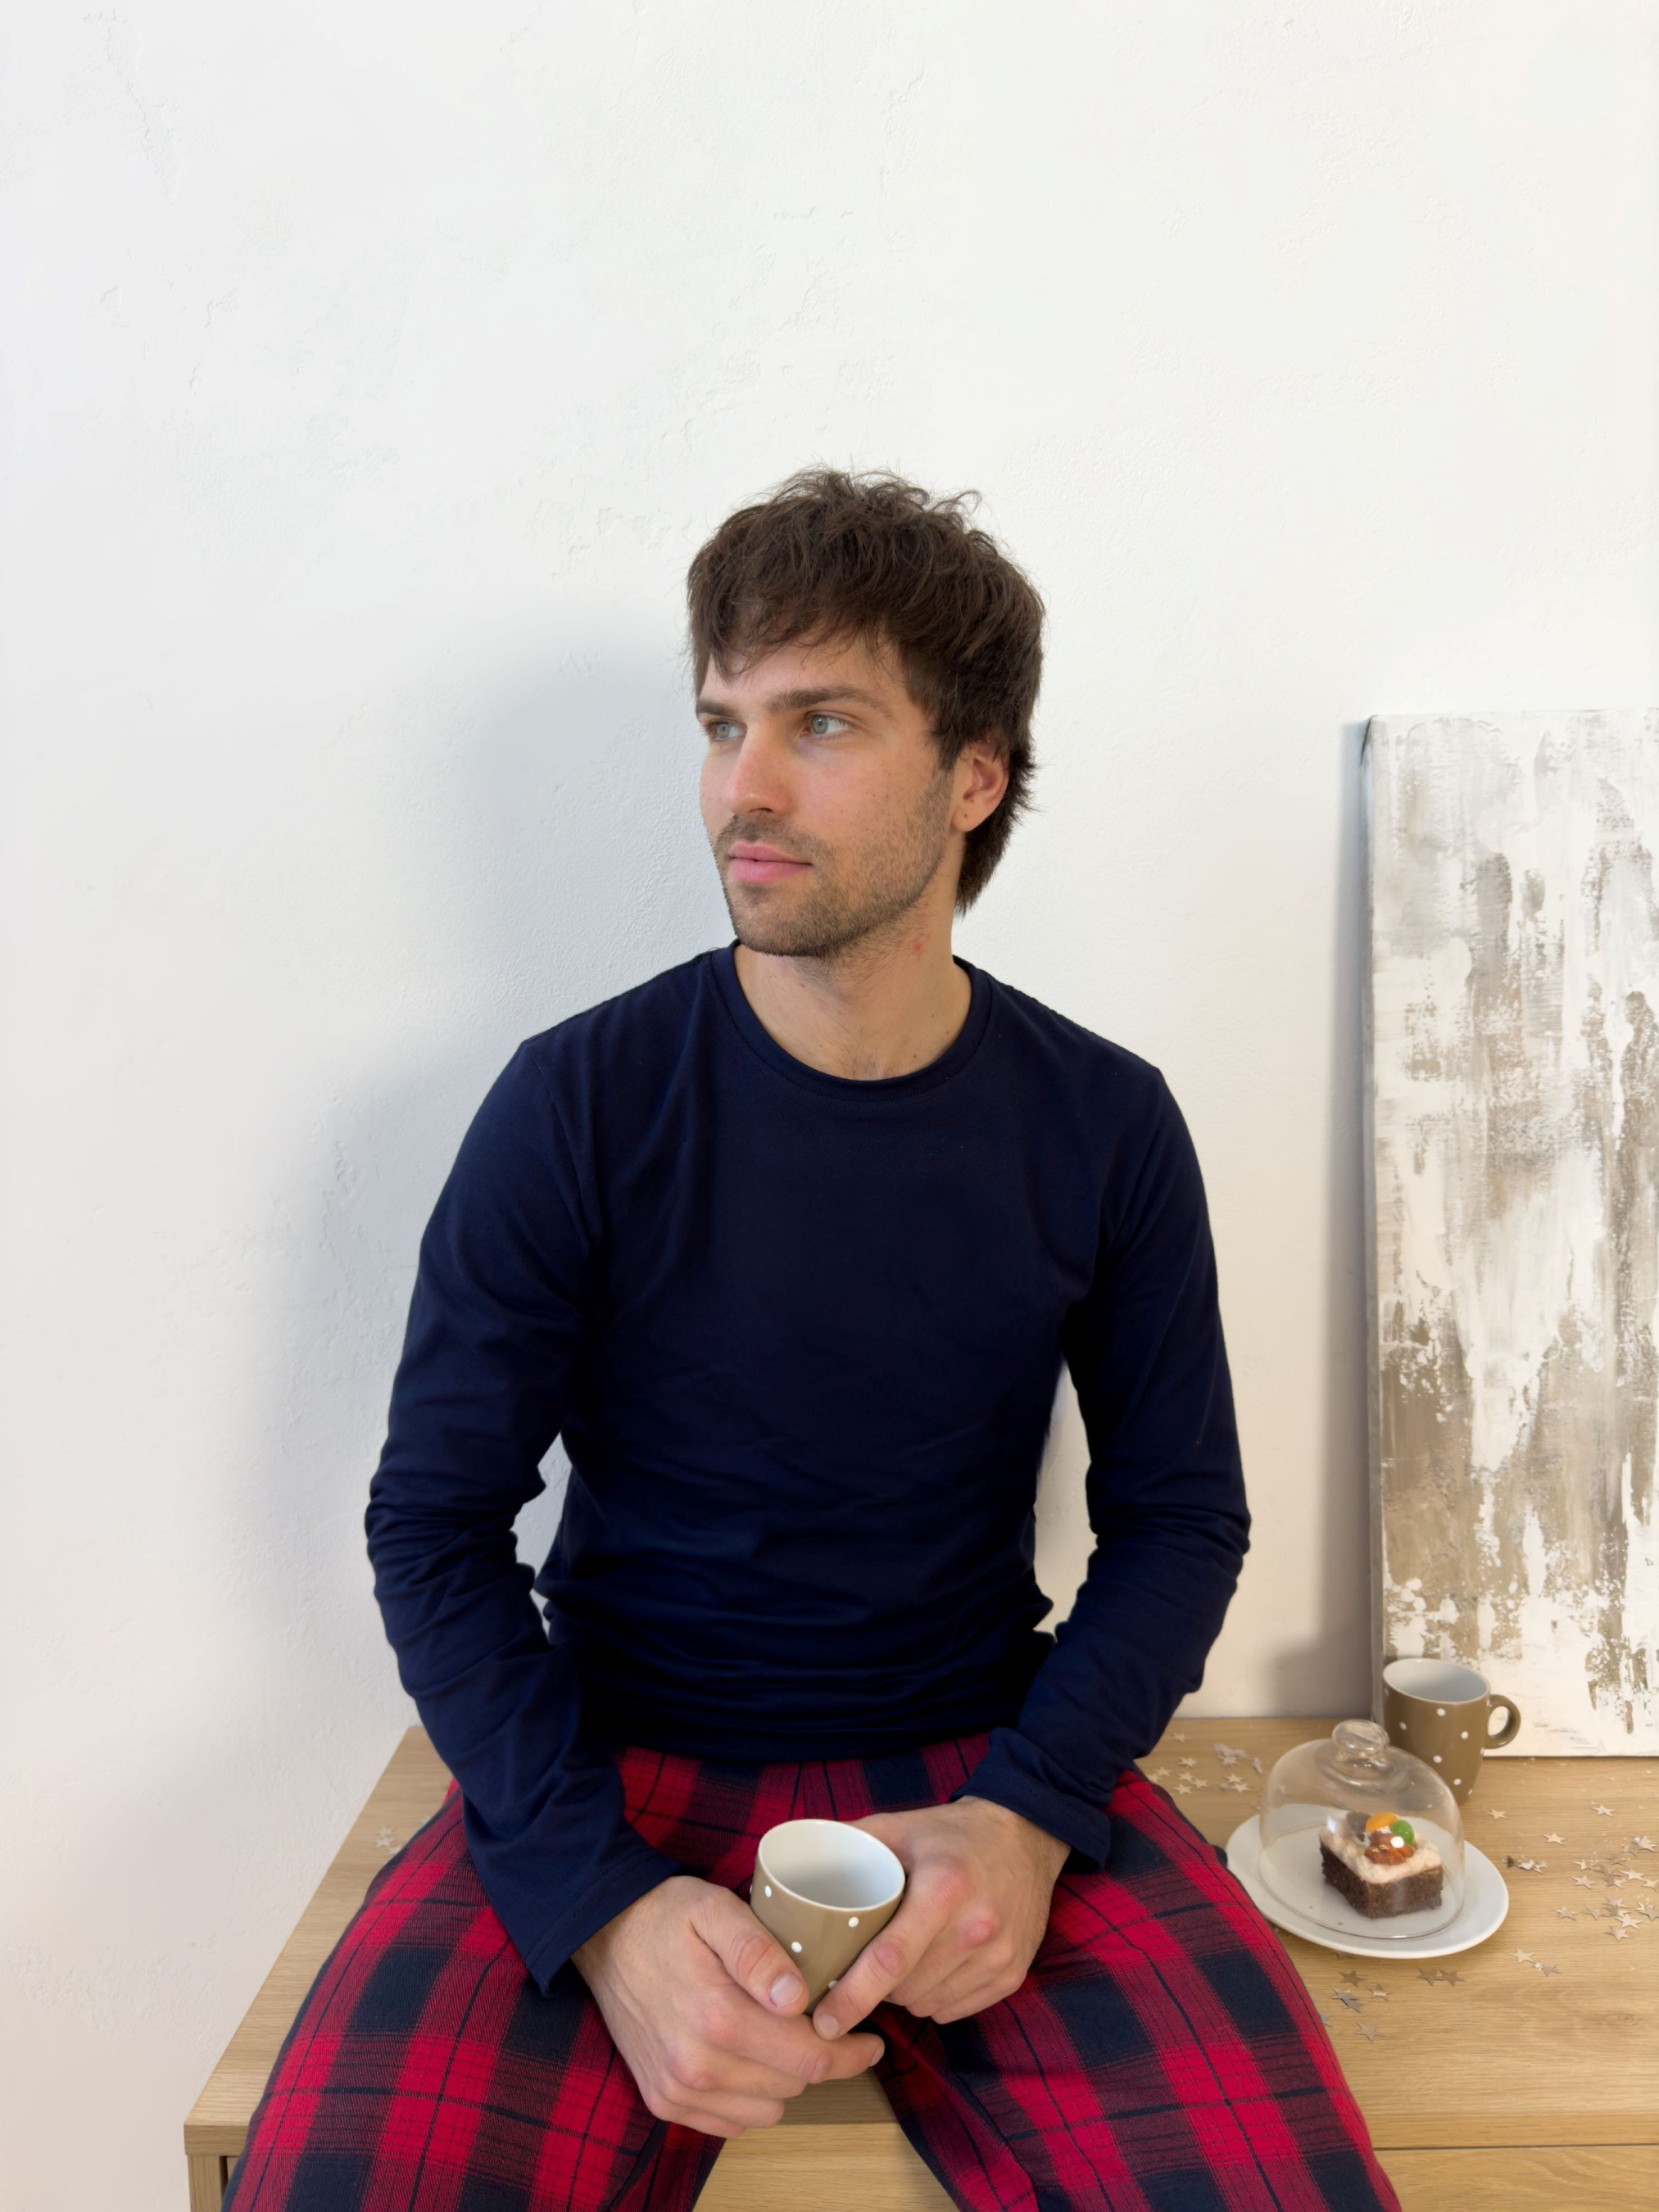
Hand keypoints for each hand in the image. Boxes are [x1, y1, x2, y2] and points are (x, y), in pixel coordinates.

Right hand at [572, 1874, 884, 2136]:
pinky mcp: (664, 2101)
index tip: (872, 2039)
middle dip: (815, 2056)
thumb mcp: (716, 1908)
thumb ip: (759, 1950)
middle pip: (794, 2085)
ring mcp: (677, 2090)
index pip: (810, 2058)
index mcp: (717, 2017)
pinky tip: (746, 2056)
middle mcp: (696, 2066)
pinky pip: (731, 2123)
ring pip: (767, 2111)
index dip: (851, 2052)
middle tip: (818, 2022)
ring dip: (782, 2079)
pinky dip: (748, 2098)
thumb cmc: (666, 1916)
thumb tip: (796, 1999)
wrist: (603, 1936)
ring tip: (778, 2035)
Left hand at [809, 1795, 1069, 2036]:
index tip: (823, 2021)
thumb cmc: (952, 1834)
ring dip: (904, 1994)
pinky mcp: (1012, 1976)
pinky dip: (933, 1997)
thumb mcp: (899, 1826)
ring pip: (927, 2004)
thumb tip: (789, 1869)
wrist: (1026, 1837)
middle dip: (874, 1988)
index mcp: (944, 1889)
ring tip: (900, 1959)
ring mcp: (999, 1957)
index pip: (890, 1960)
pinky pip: (954, 2010)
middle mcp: (976, 1928)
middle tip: (862, 1961)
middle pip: (905, 1988)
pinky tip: (930, 1966)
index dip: (852, 1997)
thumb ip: (849, 1845)